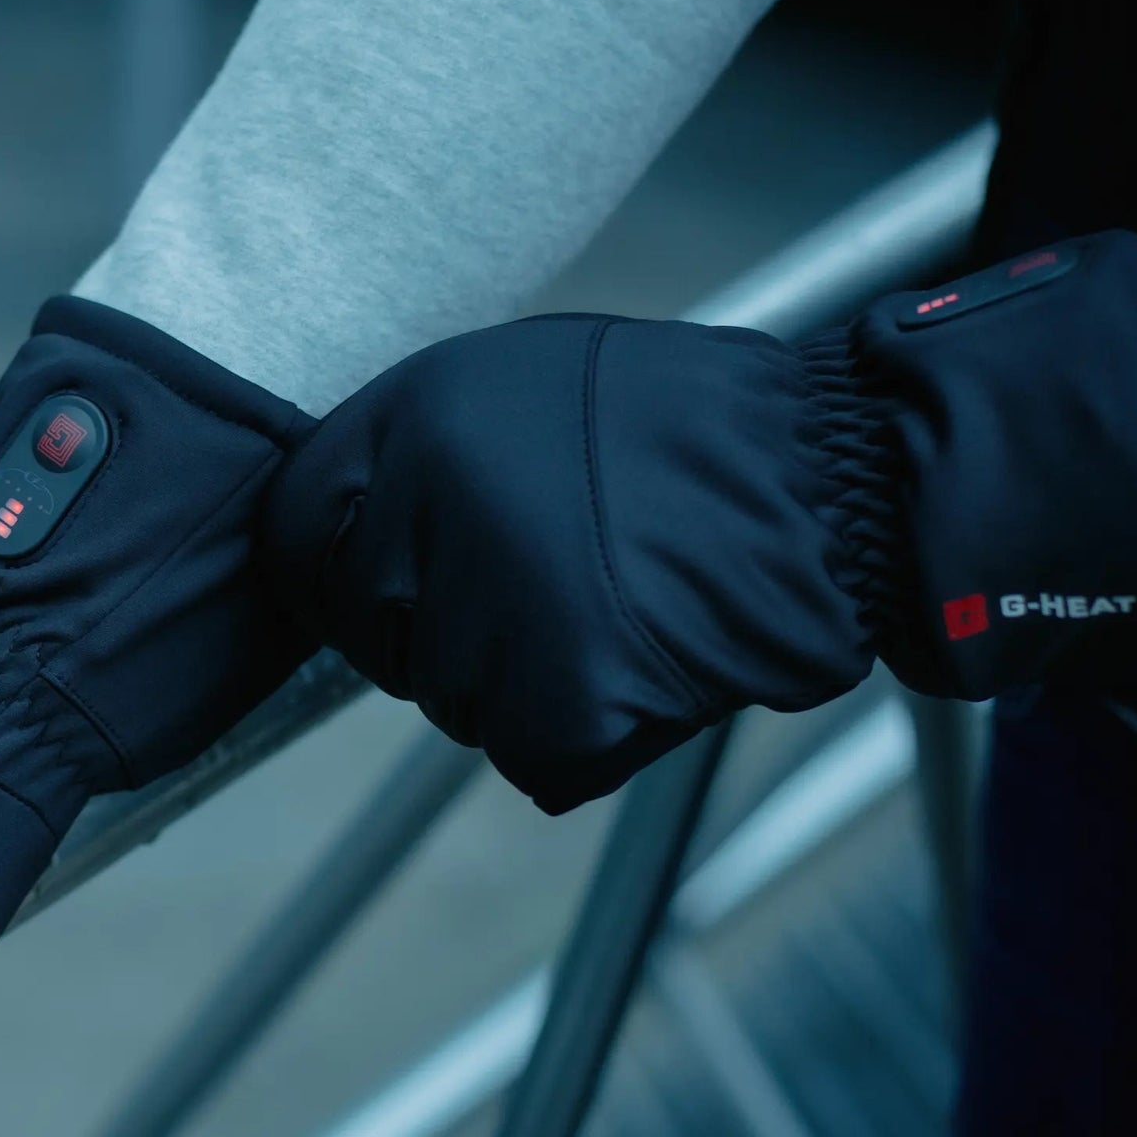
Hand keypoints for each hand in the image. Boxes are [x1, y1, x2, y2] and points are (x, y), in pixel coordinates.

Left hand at [264, 232, 1136, 811]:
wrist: (838, 484)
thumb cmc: (693, 433)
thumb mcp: (533, 383)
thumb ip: (426, 452)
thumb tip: (350, 527)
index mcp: (418, 420)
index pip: (298, 536)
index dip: (348, 571)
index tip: (397, 584)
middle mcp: (436, 513)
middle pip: (377, 634)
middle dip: (442, 632)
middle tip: (551, 587)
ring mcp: (496, 615)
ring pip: (457, 703)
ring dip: (521, 684)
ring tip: (618, 610)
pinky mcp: (562, 705)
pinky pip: (536, 754)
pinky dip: (587, 735)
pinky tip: (649, 664)